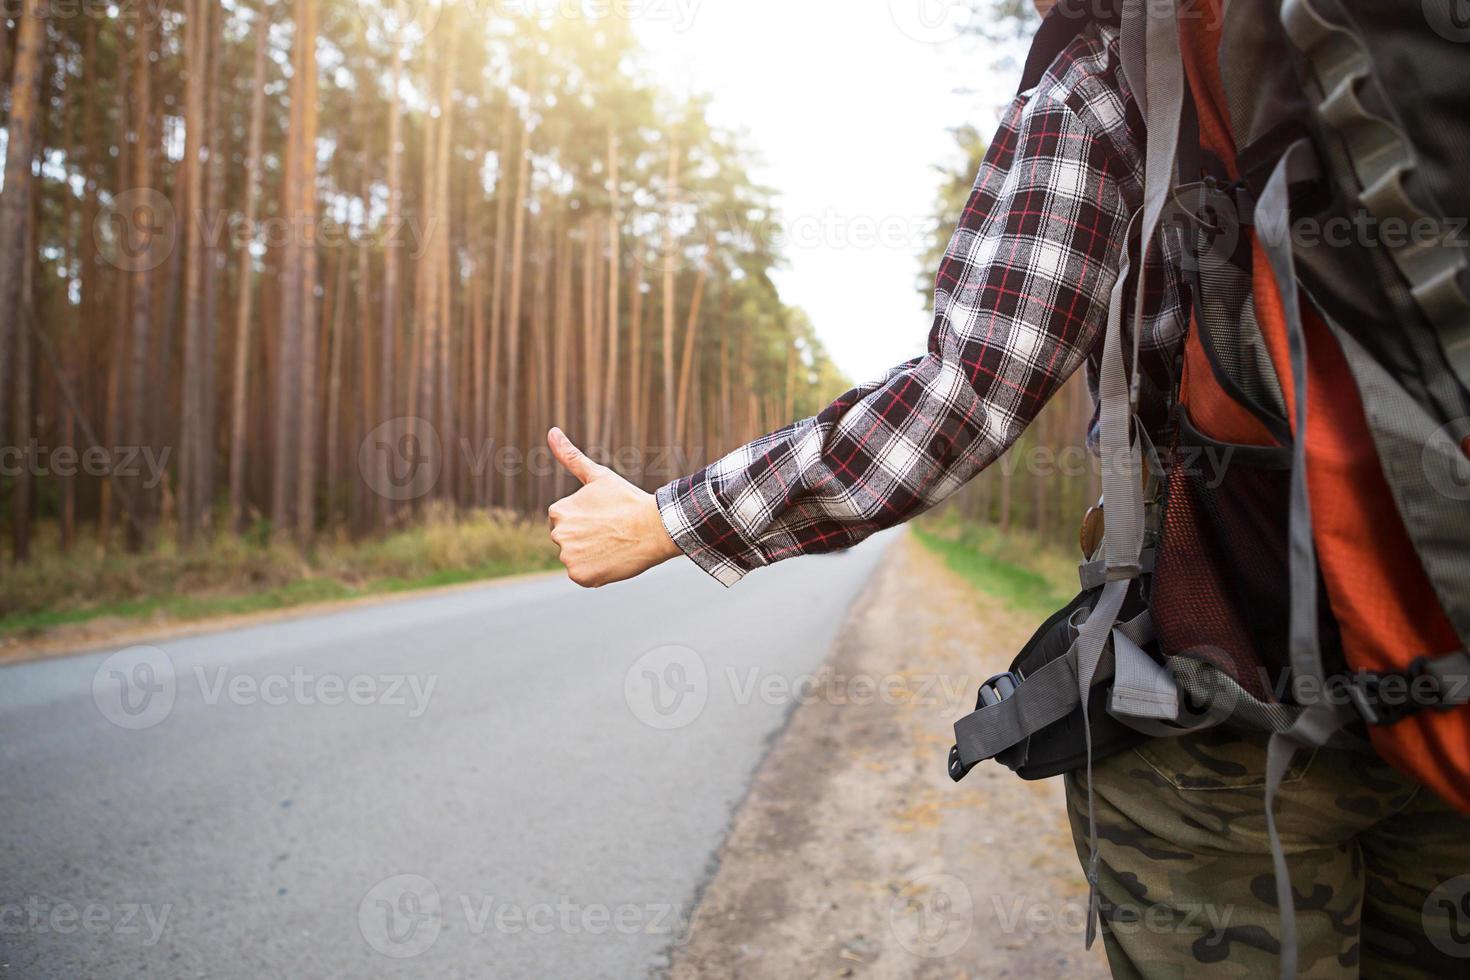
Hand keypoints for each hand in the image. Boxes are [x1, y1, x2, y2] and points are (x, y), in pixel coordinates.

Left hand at [546, 428, 681, 587]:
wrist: (654, 528)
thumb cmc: (628, 499)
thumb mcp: (598, 475)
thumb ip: (570, 456)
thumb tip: (551, 431)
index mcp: (558, 511)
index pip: (566, 521)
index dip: (587, 520)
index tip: (605, 516)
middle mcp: (558, 535)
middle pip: (569, 540)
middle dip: (586, 537)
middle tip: (611, 531)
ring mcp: (568, 558)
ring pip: (577, 558)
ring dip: (592, 555)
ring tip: (613, 544)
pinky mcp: (581, 576)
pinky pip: (585, 575)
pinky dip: (597, 571)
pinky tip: (612, 559)